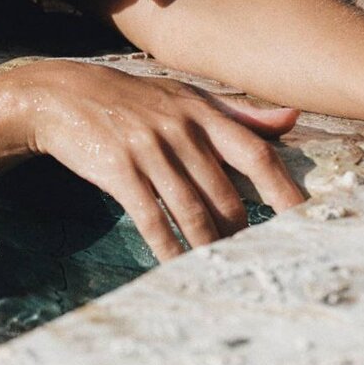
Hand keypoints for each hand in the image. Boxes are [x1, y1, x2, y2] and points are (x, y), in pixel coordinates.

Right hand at [8, 61, 303, 261]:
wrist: (61, 96)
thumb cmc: (129, 99)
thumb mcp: (182, 96)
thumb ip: (237, 113)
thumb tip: (292, 120)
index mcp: (200, 111)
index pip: (255, 152)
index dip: (282, 188)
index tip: (302, 218)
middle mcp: (178, 129)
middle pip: (225, 193)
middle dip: (241, 231)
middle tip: (252, 257)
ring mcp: (148, 149)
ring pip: (191, 210)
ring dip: (208, 246)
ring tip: (220, 268)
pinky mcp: (119, 170)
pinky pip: (151, 218)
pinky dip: (167, 246)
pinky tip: (176, 266)